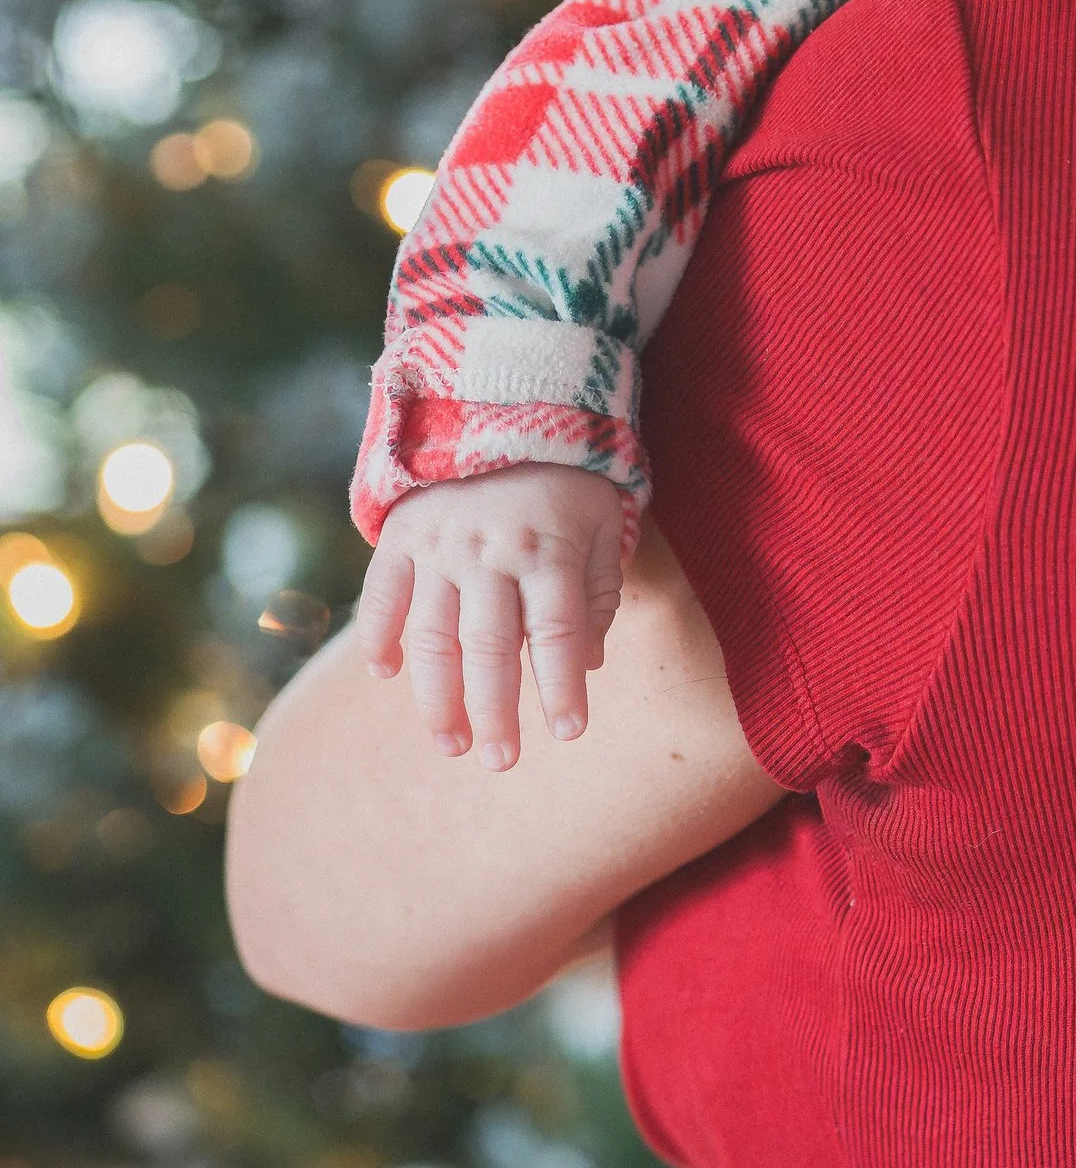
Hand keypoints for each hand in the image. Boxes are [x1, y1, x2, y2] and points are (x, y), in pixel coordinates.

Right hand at [356, 470, 629, 769]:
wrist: (502, 405)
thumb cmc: (567, 480)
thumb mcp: (604, 524)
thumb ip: (598, 594)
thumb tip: (584, 664)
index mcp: (550, 548)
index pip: (558, 632)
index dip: (563, 686)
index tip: (570, 733)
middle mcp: (491, 551)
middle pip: (491, 646)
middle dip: (497, 710)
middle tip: (501, 762)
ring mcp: (439, 545)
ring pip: (433, 635)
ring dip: (438, 697)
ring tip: (452, 744)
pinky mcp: (400, 536)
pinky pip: (382, 596)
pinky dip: (379, 638)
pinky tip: (388, 677)